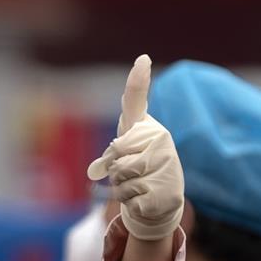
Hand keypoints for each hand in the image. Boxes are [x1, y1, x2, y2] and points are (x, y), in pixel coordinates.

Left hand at [87, 55, 183, 240]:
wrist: (162, 201)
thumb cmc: (138, 172)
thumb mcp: (124, 158)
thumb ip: (110, 156)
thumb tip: (96, 170)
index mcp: (146, 127)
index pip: (138, 99)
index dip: (139, 78)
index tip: (143, 58)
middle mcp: (159, 138)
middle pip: (116, 150)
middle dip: (114, 167)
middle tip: (130, 172)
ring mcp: (164, 161)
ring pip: (121, 174)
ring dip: (121, 186)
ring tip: (137, 185)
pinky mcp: (164, 187)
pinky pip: (129, 195)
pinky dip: (129, 202)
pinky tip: (143, 199)